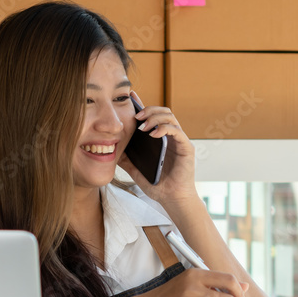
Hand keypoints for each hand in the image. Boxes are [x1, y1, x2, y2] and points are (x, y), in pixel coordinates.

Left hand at [118, 91, 197, 206]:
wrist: (172, 200)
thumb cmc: (158, 185)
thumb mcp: (136, 170)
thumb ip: (127, 159)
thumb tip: (111, 149)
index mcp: (161, 139)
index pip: (153, 116)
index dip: (143, 105)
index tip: (131, 97)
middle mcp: (172, 137)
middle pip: (163, 111)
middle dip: (149, 109)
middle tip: (135, 115)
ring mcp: (180, 141)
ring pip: (170, 117)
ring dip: (155, 118)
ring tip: (142, 126)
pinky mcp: (186, 148)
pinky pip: (177, 131)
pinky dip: (164, 129)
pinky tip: (153, 134)